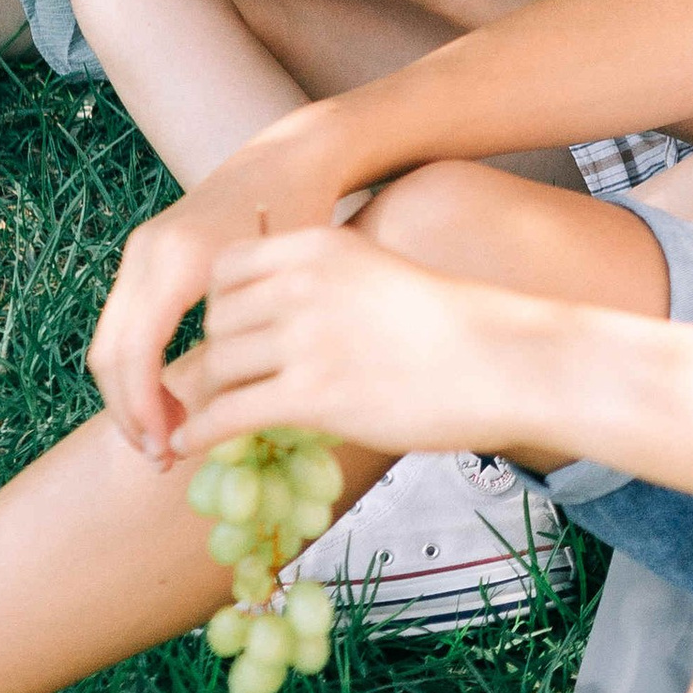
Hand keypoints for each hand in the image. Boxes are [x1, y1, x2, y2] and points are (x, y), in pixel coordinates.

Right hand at [89, 129, 349, 459]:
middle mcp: (147, 254)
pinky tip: (169, 402)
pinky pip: (123, 326)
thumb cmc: (304, 219)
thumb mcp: (284, 282)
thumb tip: (219, 418)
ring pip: (109, 342)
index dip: (144, 411)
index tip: (168, 452)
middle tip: (160, 458)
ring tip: (165, 438)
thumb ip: (249, 339)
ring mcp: (140, 253)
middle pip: (109, 353)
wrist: (290, 157)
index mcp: (179, 262)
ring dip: (128, 396)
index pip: (136, 353)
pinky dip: (136, 370)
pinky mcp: (144, 257)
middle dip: (128, 412)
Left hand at [173, 229, 529, 463]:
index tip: (232, 336)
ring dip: (206, 399)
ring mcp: (305, 338)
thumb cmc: (452, 326)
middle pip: (217, 321)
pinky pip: (228, 413)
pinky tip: (190, 447)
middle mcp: (302, 284)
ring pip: (216, 368)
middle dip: (214, 357)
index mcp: (317, 246)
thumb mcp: (376, 275)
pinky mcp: (312, 395)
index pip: (226, 269)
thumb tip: (272, 320)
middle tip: (218, 387)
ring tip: (202, 420)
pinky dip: (200, 433)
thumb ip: (322, 285)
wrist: (503, 361)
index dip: (221, 307)